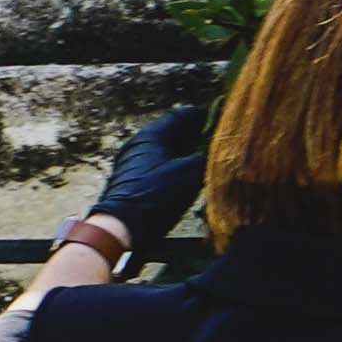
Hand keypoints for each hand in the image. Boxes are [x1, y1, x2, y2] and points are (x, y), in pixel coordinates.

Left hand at [81, 102, 210, 259]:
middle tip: (218, 147)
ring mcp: (133, 162)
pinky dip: (174, 169)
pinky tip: (185, 182)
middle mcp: (140, 143)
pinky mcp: (131, 180)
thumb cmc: (155, 195)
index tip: (223, 125)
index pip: (183, 115)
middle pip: (175, 133)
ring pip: (167, 151)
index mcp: (152, 134)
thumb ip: (207, 157)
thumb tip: (222, 150)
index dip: (206, 118)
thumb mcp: (189, 173)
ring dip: (186, 155)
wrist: (119, 227)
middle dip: (197, 138)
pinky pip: (159, 167)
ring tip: (206, 165)